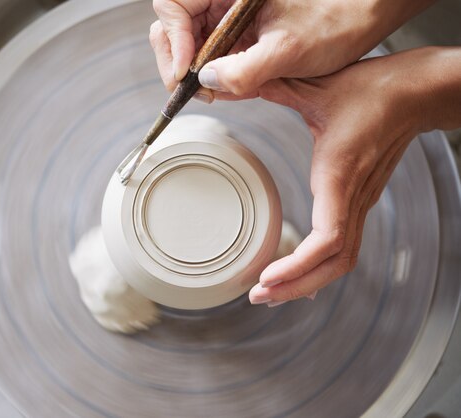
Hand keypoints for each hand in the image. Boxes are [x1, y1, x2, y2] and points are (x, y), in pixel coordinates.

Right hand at [149, 0, 433, 102]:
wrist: (362, 20)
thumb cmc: (335, 19)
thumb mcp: (288, 50)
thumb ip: (244, 70)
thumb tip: (208, 83)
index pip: (173, 5)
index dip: (173, 39)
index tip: (186, 71)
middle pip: (174, 26)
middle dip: (178, 61)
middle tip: (191, 88)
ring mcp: (228, 16)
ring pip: (189, 43)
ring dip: (196, 74)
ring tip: (214, 94)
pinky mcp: (237, 33)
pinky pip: (210, 54)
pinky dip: (215, 76)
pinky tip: (229, 90)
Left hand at [248, 47, 460, 305]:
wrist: (415, 93)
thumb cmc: (373, 90)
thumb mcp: (315, 86)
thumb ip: (272, 85)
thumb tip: (229, 84)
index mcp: (340, 174)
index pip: (329, 239)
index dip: (300, 265)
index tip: (267, 278)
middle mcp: (352, 197)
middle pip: (334, 263)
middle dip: (296, 285)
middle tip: (258, 296)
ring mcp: (359, 202)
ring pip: (341, 261)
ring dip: (307, 281)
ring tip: (271, 292)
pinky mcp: (359, 201)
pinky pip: (344, 247)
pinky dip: (320, 268)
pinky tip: (300, 277)